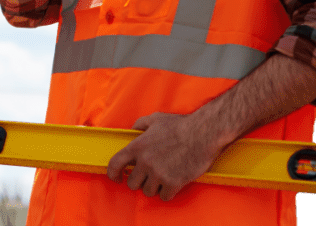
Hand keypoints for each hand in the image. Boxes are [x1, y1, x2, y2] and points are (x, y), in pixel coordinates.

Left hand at [106, 111, 223, 201]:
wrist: (202, 134)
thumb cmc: (180, 125)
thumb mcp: (155, 118)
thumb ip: (140, 124)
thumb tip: (133, 130)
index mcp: (137, 146)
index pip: (115, 164)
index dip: (113, 173)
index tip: (117, 177)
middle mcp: (145, 162)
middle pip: (132, 183)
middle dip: (139, 181)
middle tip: (147, 176)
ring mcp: (158, 174)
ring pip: (148, 191)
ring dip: (154, 187)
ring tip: (161, 177)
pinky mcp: (173, 183)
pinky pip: (164, 197)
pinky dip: (167, 192)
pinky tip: (171, 183)